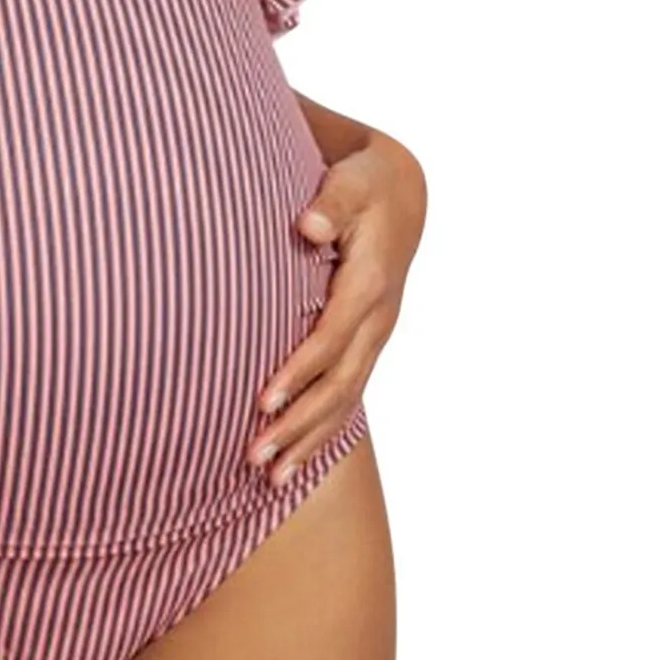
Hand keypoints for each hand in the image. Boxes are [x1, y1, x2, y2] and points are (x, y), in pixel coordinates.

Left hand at [247, 131, 426, 485]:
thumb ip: (329, 203)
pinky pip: (347, 393)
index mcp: (370, 283)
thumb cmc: (365, 183)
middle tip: (255, 457)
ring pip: (344, 398)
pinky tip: (295, 458)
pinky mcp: (368, 341)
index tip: (263, 400)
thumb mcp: (351, 182)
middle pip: (338, 383)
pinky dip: (322, 428)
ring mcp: (376, 335)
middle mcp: (377, 318)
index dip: (299, 370)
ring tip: (270, 478)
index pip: (331, 337)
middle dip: (298, 423)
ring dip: (308, 438)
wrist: (403, 192)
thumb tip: (308, 226)